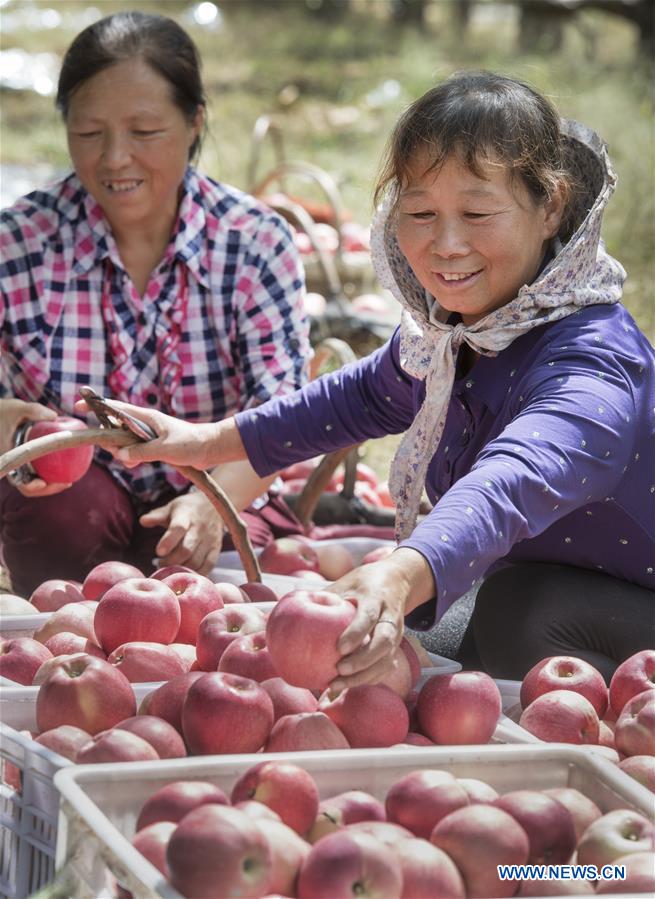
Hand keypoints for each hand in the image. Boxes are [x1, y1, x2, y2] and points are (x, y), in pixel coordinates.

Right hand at [0, 399, 70, 496]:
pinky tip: (63, 470)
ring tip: (68, 480)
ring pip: (32, 483)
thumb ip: (34, 410)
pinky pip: (34, 474)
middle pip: (28, 487)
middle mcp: (11, 465)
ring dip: (49, 485)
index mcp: (9, 457)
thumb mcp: (18, 408)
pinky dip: (47, 475)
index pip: (18, 481)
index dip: (31, 487)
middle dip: (47, 489)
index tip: (44, 483)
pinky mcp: (22, 462)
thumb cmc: (4, 411)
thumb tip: (54, 416)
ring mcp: (16, 465)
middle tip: (68, 482)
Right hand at [73, 398, 232, 470]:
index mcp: (146, 417)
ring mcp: (147, 434)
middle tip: (121, 453)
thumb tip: (120, 455)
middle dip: (112, 441)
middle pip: (114, 428)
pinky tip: (136, 464)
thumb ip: (142, 452)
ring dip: (123, 453)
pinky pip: (133, 450)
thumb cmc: (190, 443)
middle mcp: (144, 423)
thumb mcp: (165, 449)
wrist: (209, 449)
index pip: (116, 408)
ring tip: (134, 461)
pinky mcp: (152, 444)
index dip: (97, 406)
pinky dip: (131, 457)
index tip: (78, 406)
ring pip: (123, 442)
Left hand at [141, 491, 224, 574]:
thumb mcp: (171, 508)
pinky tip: (186, 575)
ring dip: (181, 569)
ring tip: (170, 570)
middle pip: (186, 549)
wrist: (214, 505)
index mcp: (186, 516)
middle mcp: (200, 528)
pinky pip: (208, 566)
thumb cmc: (186, 510)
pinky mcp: (216, 549)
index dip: (169, 541)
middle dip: (171, 561)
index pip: (178, 528)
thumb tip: (142, 521)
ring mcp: (210, 539)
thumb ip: (156, 516)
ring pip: (196, 560)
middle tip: (159, 564)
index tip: (158, 552)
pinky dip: (196, 574)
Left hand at [328, 547, 434, 691]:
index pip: (369, 616)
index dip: (356, 633)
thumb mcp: (344, 584)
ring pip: (387, 659)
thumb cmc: (361, 584)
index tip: (339, 648)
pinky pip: (385, 667)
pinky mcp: (395, 646)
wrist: (396, 580)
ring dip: (364, 675)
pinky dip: (367, 679)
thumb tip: (279, 613)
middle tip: (339, 670)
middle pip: (385, 642)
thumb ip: (322, 598)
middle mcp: (390, 617)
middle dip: (363, 660)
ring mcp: (397, 633)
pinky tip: (346, 685)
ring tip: (337, 684)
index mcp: (376, 597)